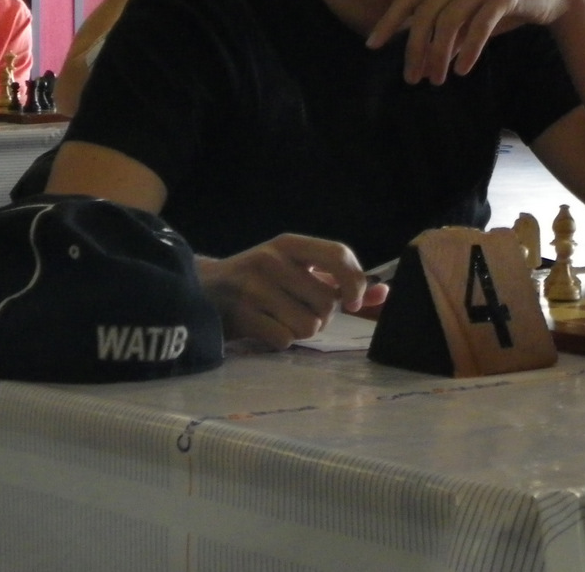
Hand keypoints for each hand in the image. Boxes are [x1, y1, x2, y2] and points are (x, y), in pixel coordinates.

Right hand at [195, 233, 388, 348]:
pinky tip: (263, 328)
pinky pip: (284, 340)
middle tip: (298, 310)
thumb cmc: (259, 282)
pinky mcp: (241, 314)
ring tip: (279, 319)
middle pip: (327, 302)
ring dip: (300, 331)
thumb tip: (383, 294)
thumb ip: (339, 281)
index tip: (352, 303)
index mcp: (289, 244)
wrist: (201, 292)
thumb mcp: (295, 270)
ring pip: (308, 326)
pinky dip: (280, 341)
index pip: (338, 254)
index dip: (355, 282)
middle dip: (320, 316)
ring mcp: (253, 287)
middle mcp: (271, 259)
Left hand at [367, 0, 584, 84]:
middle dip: (415, 48)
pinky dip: (469, 48)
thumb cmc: (503, 7)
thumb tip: (424, 62)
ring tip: (437, 80)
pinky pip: (480, 23)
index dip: (389, 21)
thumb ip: (447, 36)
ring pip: (450, 20)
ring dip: (439, 53)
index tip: (373, 46)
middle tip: (412, 78)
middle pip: (425, 13)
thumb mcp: (469, 20)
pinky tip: (463, 69)